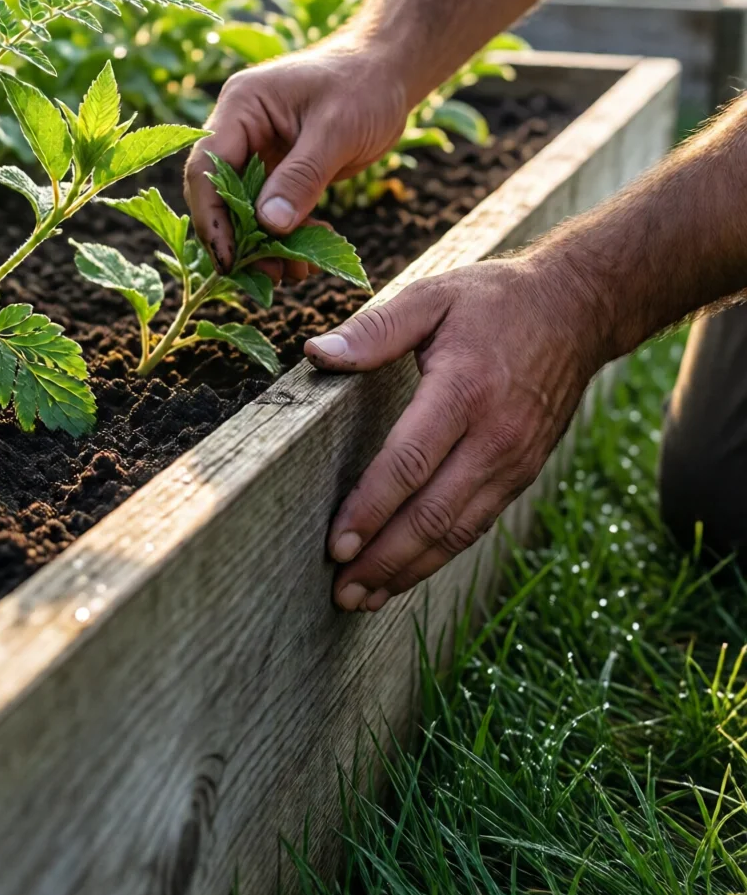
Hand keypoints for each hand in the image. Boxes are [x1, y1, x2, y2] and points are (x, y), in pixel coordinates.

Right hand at [184, 38, 409, 272]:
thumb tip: (270, 227)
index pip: (207, 167)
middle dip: (241, 238)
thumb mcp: (336, 131)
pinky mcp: (280, 168)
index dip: (212, 216)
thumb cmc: (364, 85)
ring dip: (266, 244)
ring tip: (296, 272)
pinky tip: (311, 255)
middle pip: (220, 194)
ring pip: (245, 208)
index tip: (230, 258)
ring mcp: (258, 150)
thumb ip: (302, 177)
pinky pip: (271, 209)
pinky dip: (287, 235)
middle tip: (268, 275)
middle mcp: (240, 129)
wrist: (390, 71)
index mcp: (240, 107)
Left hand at [304, 253, 609, 609]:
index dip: (371, 508)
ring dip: (409, 570)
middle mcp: (494, 435)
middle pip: (434, 514)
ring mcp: (513, 460)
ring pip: (457, 531)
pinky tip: (406, 572)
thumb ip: (374, 329)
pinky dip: (439, 555)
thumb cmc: (494, 301)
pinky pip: (477, 524)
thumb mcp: (432, 297)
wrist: (577, 311)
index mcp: (464, 389)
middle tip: (340, 591)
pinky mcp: (522, 473)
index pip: (410, 462)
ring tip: (364, 598)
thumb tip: (317, 354)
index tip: (336, 544)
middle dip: (384, 559)